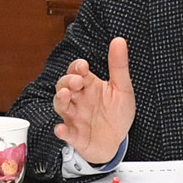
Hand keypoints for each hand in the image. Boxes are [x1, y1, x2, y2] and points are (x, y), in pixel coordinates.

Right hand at [53, 37, 136, 167]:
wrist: (117, 142)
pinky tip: (61, 129)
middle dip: (68, 81)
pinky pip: (65, 133)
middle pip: (64, 85)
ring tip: (65, 95)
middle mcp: (78, 99)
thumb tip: (119, 40)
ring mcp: (74, 117)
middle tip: (77, 82)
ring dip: (60, 100)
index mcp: (89, 86)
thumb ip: (119, 66)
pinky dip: (62, 131)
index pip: (77, 71)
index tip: (84, 67)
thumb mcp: (122, 89)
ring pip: (60, 105)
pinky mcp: (74, 135)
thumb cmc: (117, 114)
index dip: (77, 67)